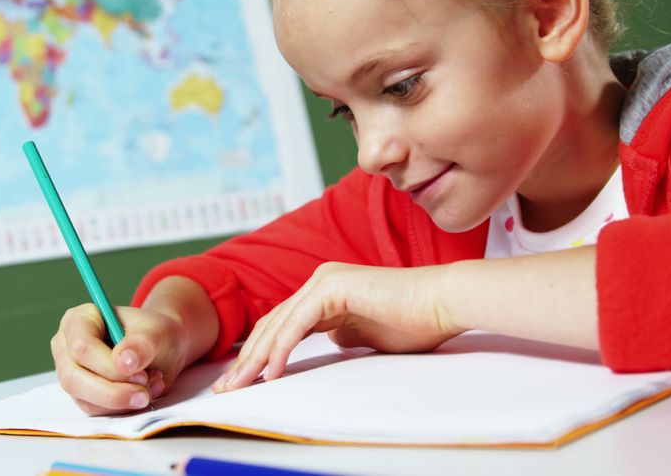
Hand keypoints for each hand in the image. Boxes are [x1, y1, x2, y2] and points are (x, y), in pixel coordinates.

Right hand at [51, 303, 190, 414]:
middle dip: (113, 392)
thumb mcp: (157, 331)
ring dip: (121, 401)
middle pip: (74, 378)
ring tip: (151, 386)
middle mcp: (66, 346)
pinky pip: (95, 411)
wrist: (161, 350)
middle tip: (145, 395)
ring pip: (84, 399)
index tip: (142, 375)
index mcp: (79, 320)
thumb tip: (124, 362)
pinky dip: (122, 408)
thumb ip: (142, 344)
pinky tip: (144, 392)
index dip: (109, 366)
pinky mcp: (81, 395)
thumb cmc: (155, 334)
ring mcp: (70, 373)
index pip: (81, 347)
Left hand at [213, 262, 458, 392]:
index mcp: (325, 291)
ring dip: (256, 358)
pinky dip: (281, 349)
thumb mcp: (364, 334)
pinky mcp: (332, 287)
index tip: (245, 383)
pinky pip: (298, 324)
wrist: (442, 304)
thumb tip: (328, 344)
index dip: (260, 354)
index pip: (281, 326)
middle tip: (227, 389)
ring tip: (240, 386)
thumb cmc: (414, 321)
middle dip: (247, 359)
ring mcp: (324, 281)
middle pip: (271, 324)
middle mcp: (319, 282)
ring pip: (278, 324)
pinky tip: (271, 372)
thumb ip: (340, 334)